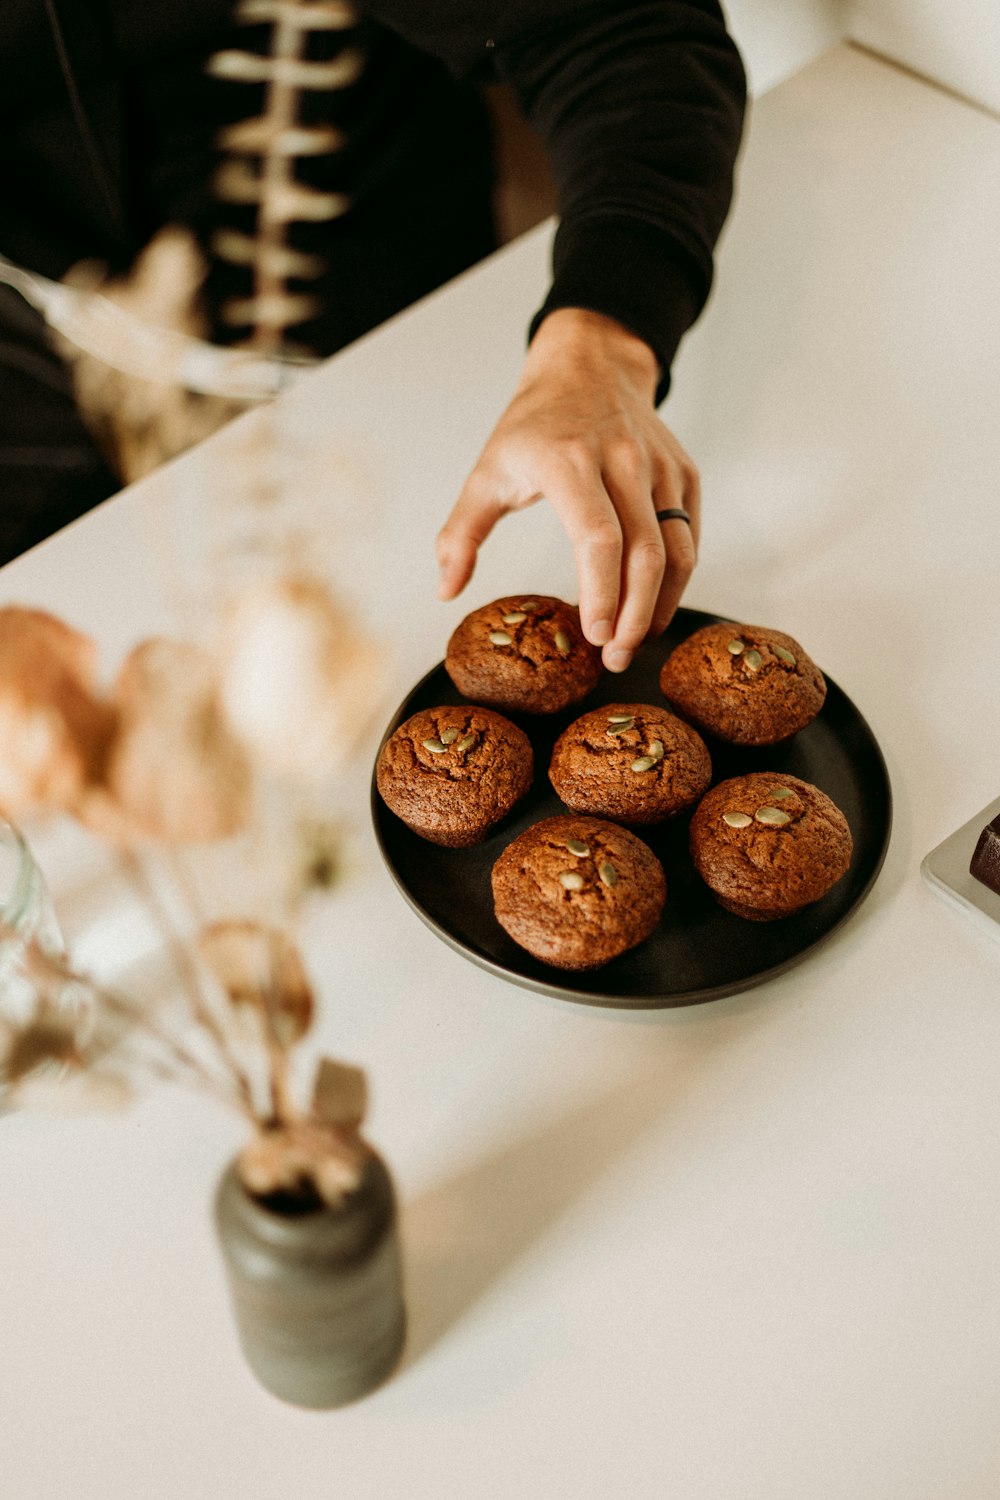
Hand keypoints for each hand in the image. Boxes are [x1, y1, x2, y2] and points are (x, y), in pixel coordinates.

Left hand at [436, 308, 699, 672]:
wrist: (590, 365)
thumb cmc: (534, 425)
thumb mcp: (487, 471)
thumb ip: (462, 533)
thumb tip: (445, 589)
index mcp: (569, 461)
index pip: (597, 537)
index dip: (602, 592)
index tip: (596, 636)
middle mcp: (622, 460)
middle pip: (646, 552)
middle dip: (635, 616)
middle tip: (617, 658)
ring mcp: (659, 466)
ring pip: (678, 548)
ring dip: (662, 605)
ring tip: (637, 640)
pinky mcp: (683, 473)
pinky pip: (690, 534)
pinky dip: (677, 579)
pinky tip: (654, 606)